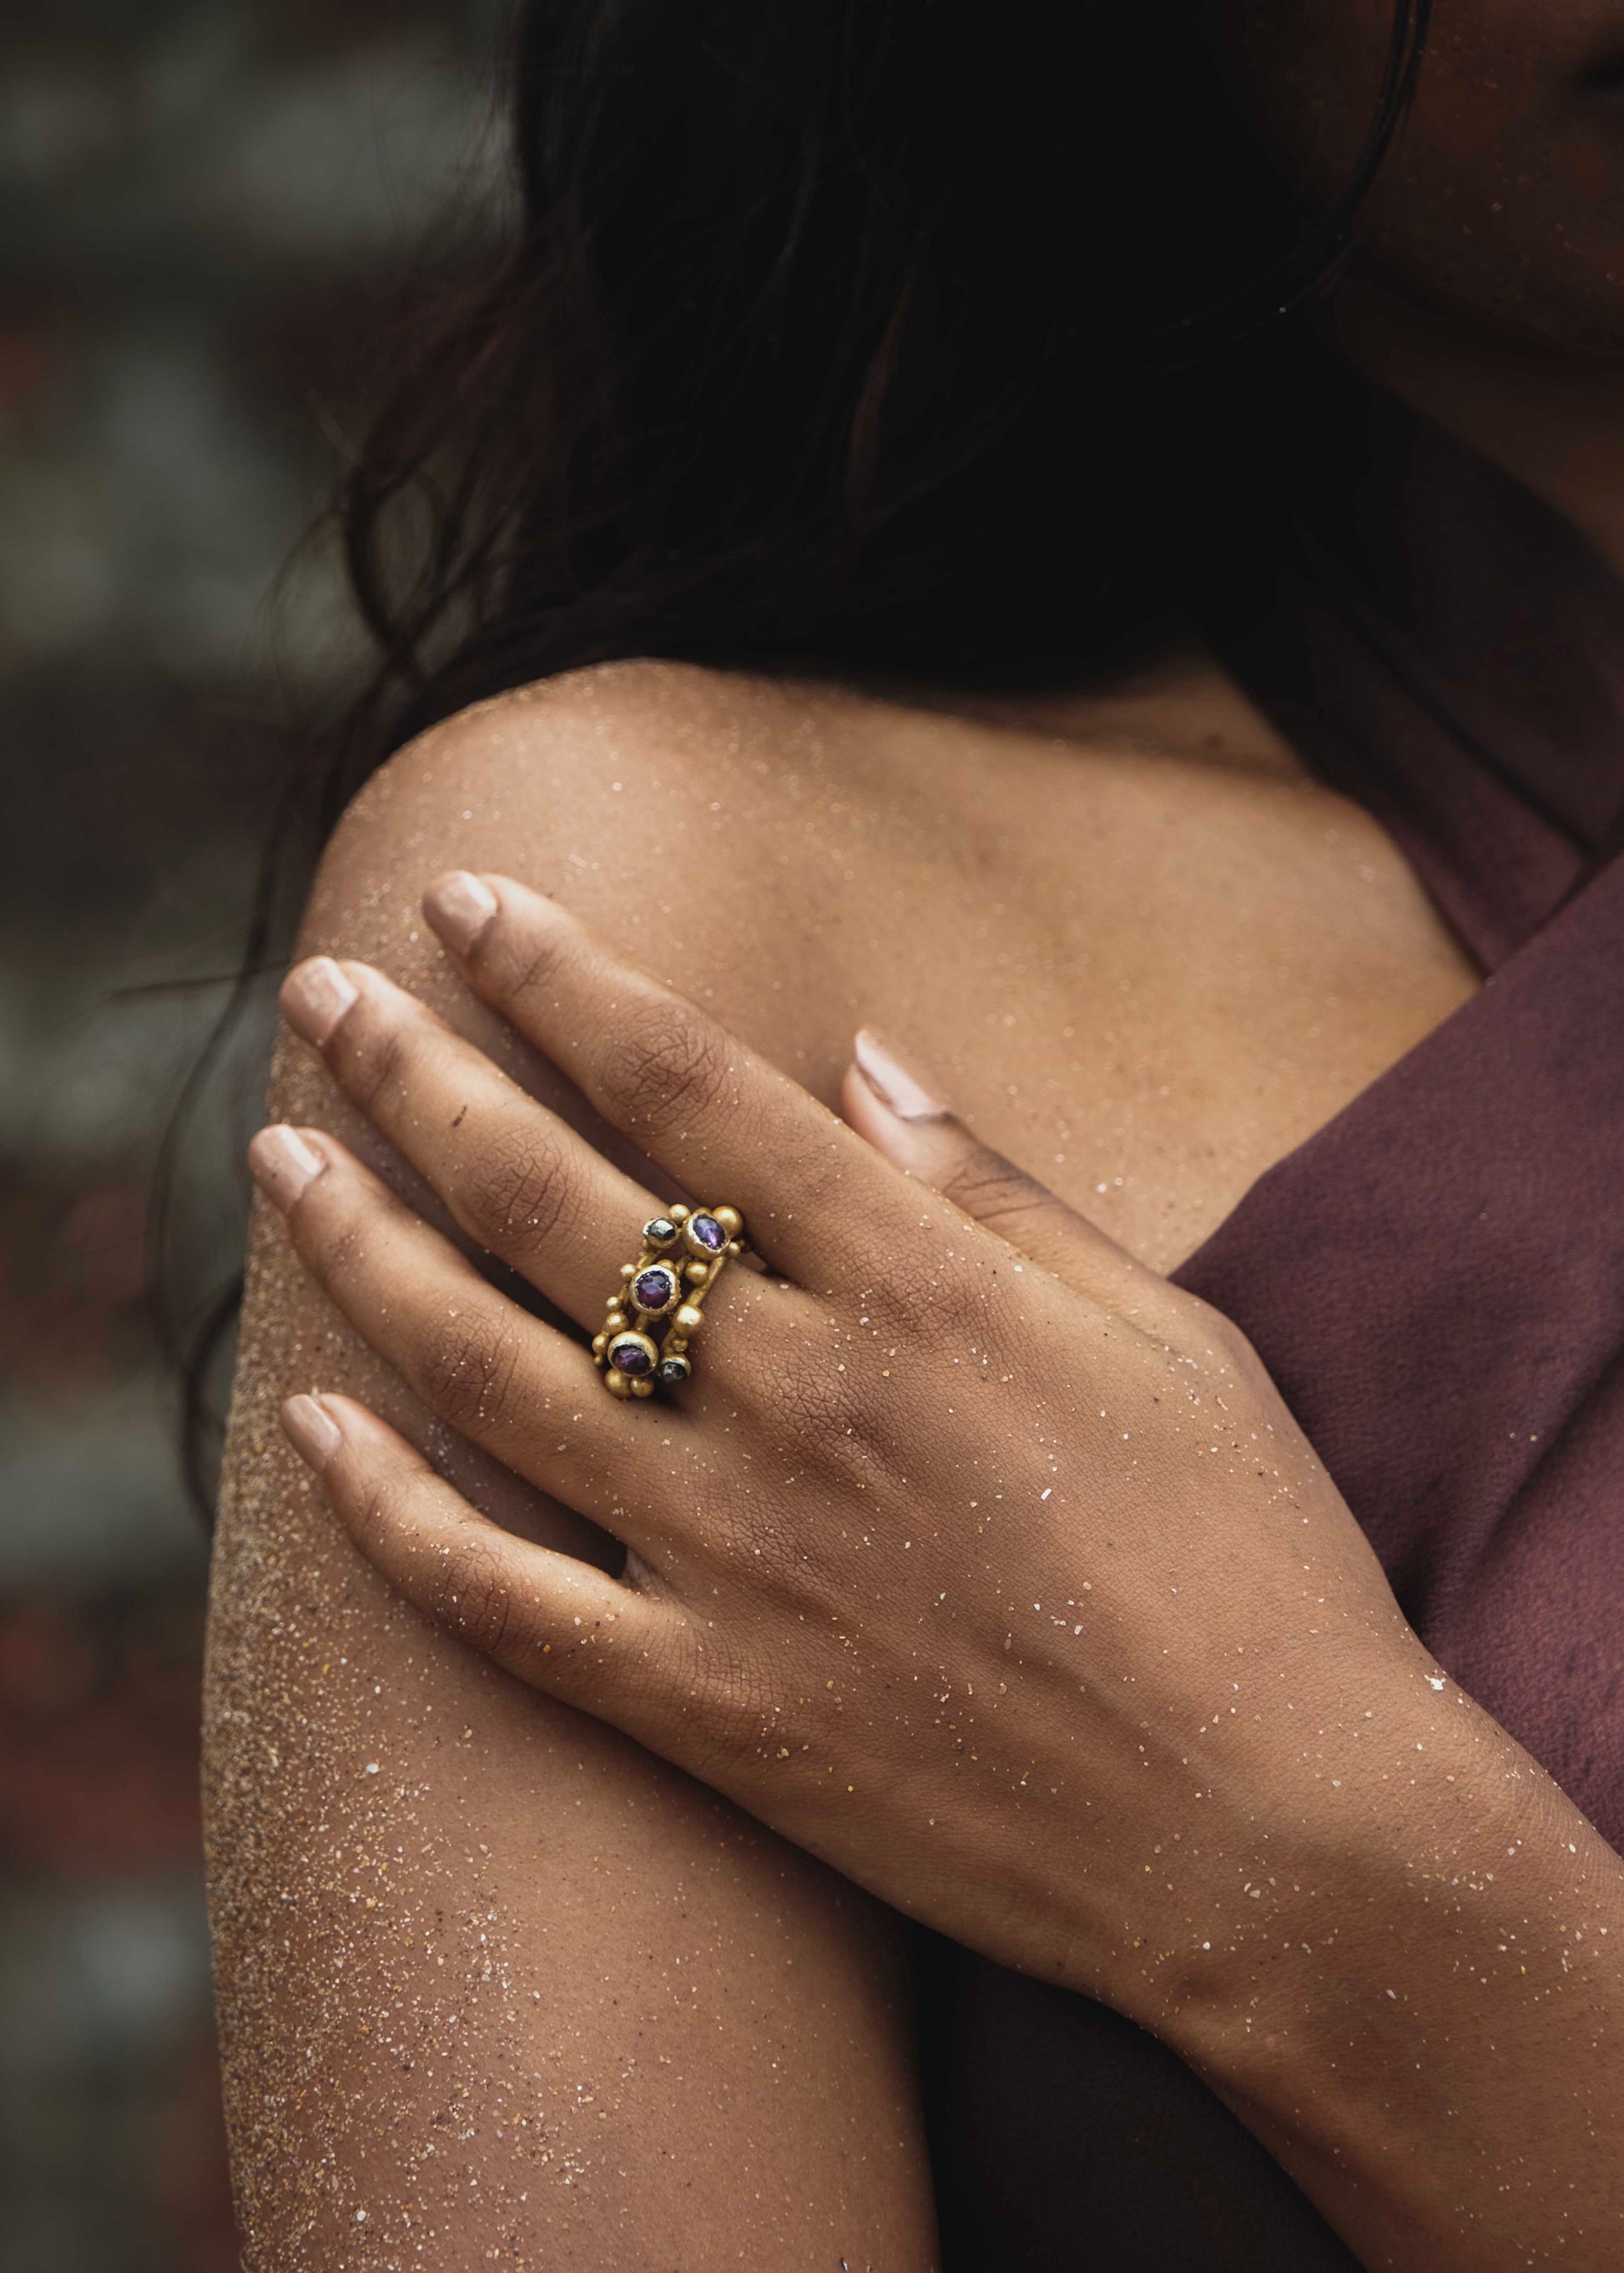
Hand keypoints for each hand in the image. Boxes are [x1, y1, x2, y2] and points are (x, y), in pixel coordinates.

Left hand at [249, 871, 1434, 2028]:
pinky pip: (503, 1601)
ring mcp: (737, 1559)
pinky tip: (310, 1428)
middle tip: (322, 989)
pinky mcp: (710, 1707)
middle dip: (418, 1073)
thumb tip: (863, 1059)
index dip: (557, 975)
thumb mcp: (1165, 1334)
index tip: (465, 900)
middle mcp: (800, 1399)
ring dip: (363, 1249)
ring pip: (489, 1371)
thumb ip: (998, 1191)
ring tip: (279, 1154)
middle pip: (552, 1198)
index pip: (686, 1085)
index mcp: (919, 1287)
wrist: (1272, 1842)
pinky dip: (391, 1516)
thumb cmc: (1249, 1564)